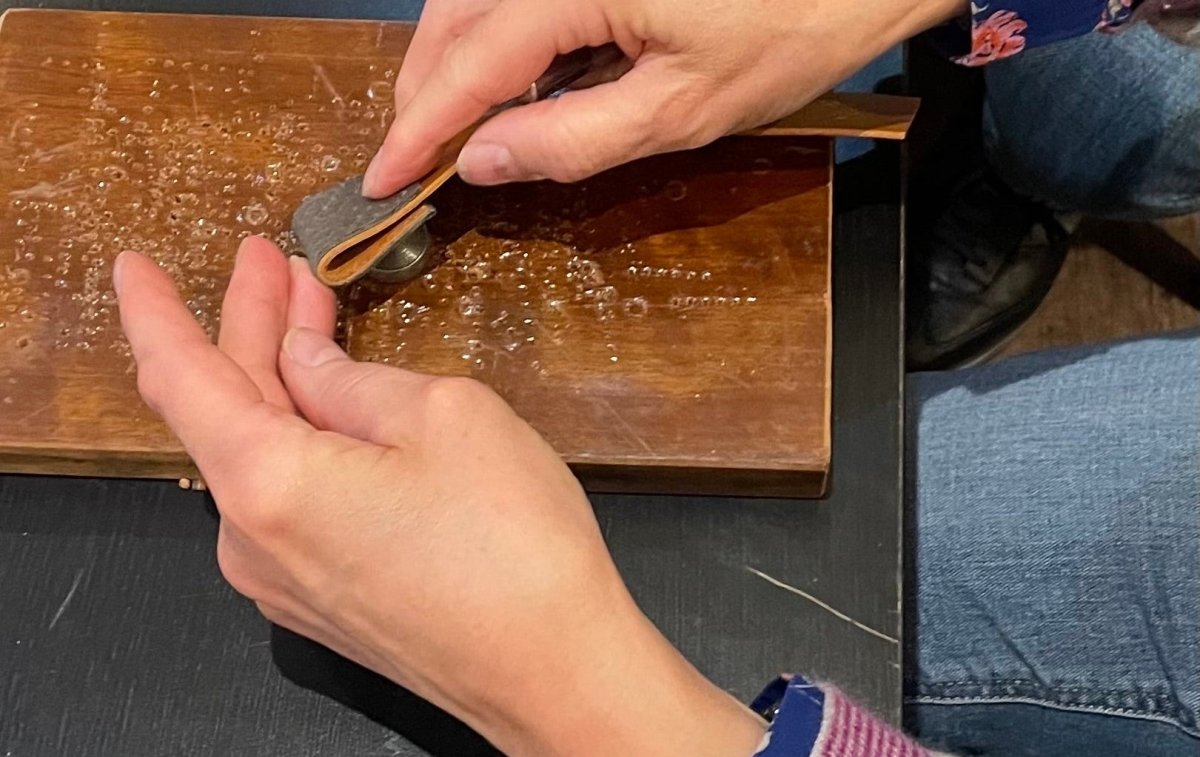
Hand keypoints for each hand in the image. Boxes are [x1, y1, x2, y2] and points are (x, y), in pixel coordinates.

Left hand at [114, 237, 761, 756]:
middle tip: (277, 269)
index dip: (155, 311)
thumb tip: (302, 361)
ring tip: (315, 331)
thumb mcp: (444, 417)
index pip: (177, 376)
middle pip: (226, 415)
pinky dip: (306, 452)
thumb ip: (350, 379)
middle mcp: (253, 542)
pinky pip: (292, 511)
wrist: (556, 682)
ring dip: (284, 392)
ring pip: (262, 464)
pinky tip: (339, 422)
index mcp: (266, 482)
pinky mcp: (324, 610)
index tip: (134, 268)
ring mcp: (284, 586)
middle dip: (250, 334)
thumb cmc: (514, 550)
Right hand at [363, 0, 962, 194]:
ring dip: (453, 60)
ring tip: (451, 129)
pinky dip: (495, 34)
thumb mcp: (679, 110)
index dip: (422, 128)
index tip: (384, 177)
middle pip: (454, 14)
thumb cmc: (790, 26)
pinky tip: (507, 80)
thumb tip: (485, 161)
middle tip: (411, 159)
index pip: (471, 64)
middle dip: (425, 91)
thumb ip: (572, 141)